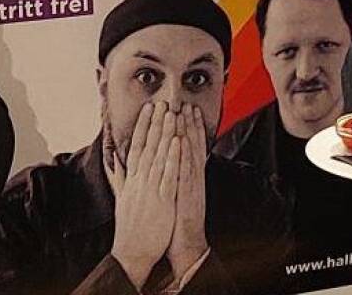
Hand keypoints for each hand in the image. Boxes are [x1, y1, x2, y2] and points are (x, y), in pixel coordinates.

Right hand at [106, 102, 180, 289]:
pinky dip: (172, 159)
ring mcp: (150, 190)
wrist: (131, 253)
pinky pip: (168, 176)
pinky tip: (178, 142)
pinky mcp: (162, 201)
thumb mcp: (121, 197)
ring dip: (165, 134)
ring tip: (171, 114)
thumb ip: (118, 175)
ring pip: (158, 156)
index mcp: (132, 179)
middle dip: (155, 123)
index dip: (143, 126)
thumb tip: (113, 157)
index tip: (149, 108)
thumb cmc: (129, 227)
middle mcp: (139, 181)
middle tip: (162, 101)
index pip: (137, 146)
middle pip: (148, 146)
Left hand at [167, 104, 209, 278]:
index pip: (186, 148)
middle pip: (191, 147)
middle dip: (189, 125)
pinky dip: (184, 157)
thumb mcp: (170, 196)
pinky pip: (186, 173)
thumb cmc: (175, 223)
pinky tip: (182, 142)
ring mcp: (191, 187)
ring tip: (186, 114)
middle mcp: (191, 179)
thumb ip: (167, 179)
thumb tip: (160, 164)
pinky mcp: (188, 197)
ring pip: (190, 155)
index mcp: (185, 178)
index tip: (181, 109)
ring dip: (189, 134)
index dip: (184, 129)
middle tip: (187, 103)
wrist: (186, 247)